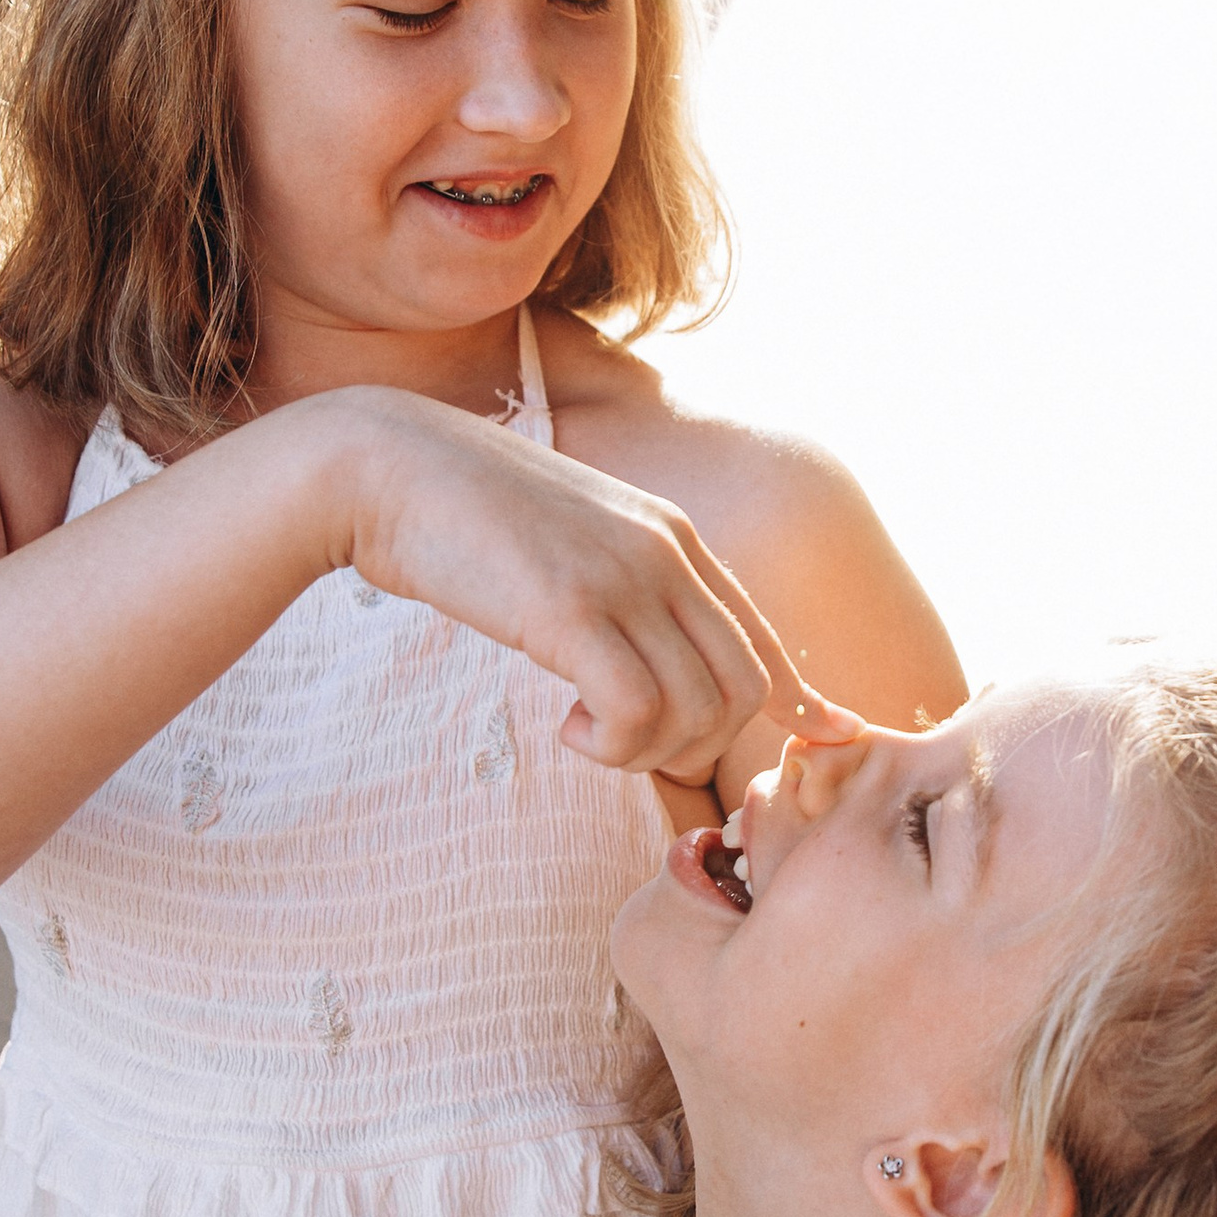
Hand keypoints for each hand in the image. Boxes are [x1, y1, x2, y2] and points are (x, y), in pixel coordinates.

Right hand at [325, 390, 857, 787]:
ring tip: (588, 732)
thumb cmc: (465, 516)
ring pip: (698, 711)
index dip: (800, 698)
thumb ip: (625, 584)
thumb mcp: (574, 541)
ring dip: (647, 751)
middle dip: (701, 744)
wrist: (386, 465)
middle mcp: (666, 553)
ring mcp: (622, 578)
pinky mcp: (570, 609)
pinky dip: (612, 746)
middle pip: (745, 688)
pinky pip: (637, 714)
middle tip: (631, 744)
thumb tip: (650, 653)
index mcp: (674, 535)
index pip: (763, 635)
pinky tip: (569, 728)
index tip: (829, 734)